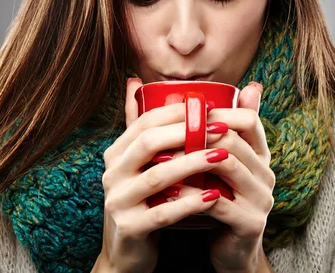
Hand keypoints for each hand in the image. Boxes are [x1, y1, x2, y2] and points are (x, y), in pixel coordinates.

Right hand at [97, 78, 230, 271]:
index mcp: (115, 154)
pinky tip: (214, 197)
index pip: (144, 122)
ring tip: (223, 155)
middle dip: (186, 132)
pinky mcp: (129, 228)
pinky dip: (190, 203)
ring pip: (157, 176)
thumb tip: (135, 80)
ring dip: (193, 163)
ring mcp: (117, 201)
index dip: (177, 112)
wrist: (125, 254)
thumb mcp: (137, 163)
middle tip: (221, 127)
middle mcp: (111, 174)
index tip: (209, 107)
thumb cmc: (142, 201)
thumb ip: (139, 126)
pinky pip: (163, 212)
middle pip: (148, 143)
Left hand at [162, 82, 274, 271]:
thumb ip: (210, 133)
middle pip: (234, 139)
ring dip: (190, 159)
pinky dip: (190, 193)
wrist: (229, 252)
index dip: (219, 111)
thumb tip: (193, 92)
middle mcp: (266, 174)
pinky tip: (168, 191)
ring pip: (227, 165)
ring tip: (162, 158)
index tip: (187, 110)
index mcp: (260, 156)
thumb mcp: (215, 167)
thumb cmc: (216, 201)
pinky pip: (217, 202)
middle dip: (198, 133)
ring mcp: (261, 199)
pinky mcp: (250, 223)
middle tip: (165, 131)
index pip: (250, 120)